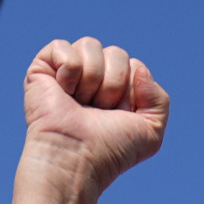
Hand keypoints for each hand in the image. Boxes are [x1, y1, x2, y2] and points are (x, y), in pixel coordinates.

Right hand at [8, 37, 168, 203]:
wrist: (76, 158)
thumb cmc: (109, 151)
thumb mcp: (150, 132)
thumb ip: (160, 100)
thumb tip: (138, 68)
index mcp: (116, 91)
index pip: (135, 66)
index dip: (131, 90)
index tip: (118, 115)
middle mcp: (92, 79)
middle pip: (116, 53)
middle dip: (113, 84)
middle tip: (98, 110)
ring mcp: (67, 72)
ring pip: (91, 45)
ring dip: (92, 79)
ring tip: (80, 103)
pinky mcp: (43, 69)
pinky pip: (63, 46)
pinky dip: (69, 70)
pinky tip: (63, 91)